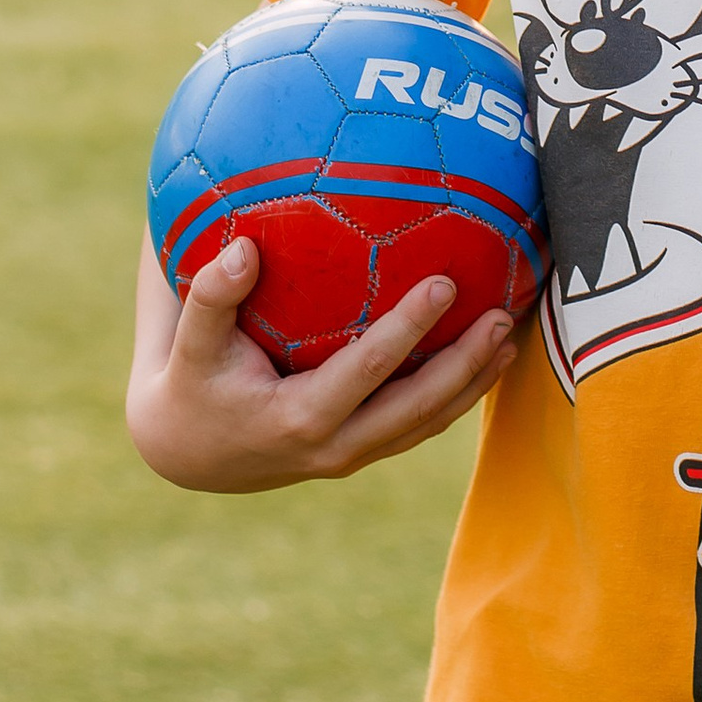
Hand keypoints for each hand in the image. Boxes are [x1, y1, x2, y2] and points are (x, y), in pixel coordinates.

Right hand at [125, 231, 516, 493]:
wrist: (190, 452)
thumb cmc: (191, 383)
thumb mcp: (188, 344)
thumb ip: (211, 296)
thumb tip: (243, 247)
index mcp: (300, 418)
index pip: (368, 372)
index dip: (408, 330)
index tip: (444, 284)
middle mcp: (336, 446)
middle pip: (418, 409)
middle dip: (466, 366)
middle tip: (505, 315)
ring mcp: (354, 455)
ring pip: (428, 423)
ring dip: (474, 383)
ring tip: (513, 333)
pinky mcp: (363, 451)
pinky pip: (419, 423)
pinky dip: (457, 393)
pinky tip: (486, 353)